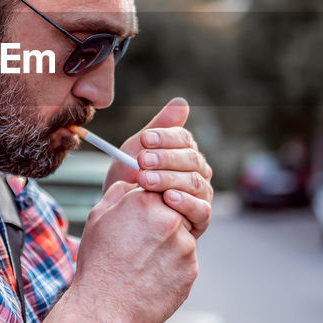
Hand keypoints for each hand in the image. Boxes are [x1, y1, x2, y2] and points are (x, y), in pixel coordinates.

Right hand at [68, 180, 197, 322]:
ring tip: (143, 263)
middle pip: (176, 210)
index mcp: (146, 201)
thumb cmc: (98, 263)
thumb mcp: (98, 218)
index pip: (161, 188)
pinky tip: (151, 277)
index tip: (143, 215)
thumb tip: (136, 182)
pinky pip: (185, 262)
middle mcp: (171, 220)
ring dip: (169, 245)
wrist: (104, 309)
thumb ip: (121, 192)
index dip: (152, 202)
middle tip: (144, 241)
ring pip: (183, 236)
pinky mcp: (191, 271)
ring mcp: (185, 247)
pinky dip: (172, 267)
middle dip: (164, 222)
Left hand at [106, 97, 213, 237]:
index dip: (165, 137)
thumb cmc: (129, 182)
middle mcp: (198, 172)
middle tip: (141, 161)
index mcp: (185, 152)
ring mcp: (201, 195)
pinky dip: (185, 202)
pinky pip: (201, 209)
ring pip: (194, 181)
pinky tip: (167, 197)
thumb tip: (182, 103)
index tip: (144, 139)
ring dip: (168, 179)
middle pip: (191, 159)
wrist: (121, 218)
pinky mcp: (200, 218)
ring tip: (145, 180)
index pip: (184, 139)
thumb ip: (157, 130)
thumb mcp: (136, 152)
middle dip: (164, 158)